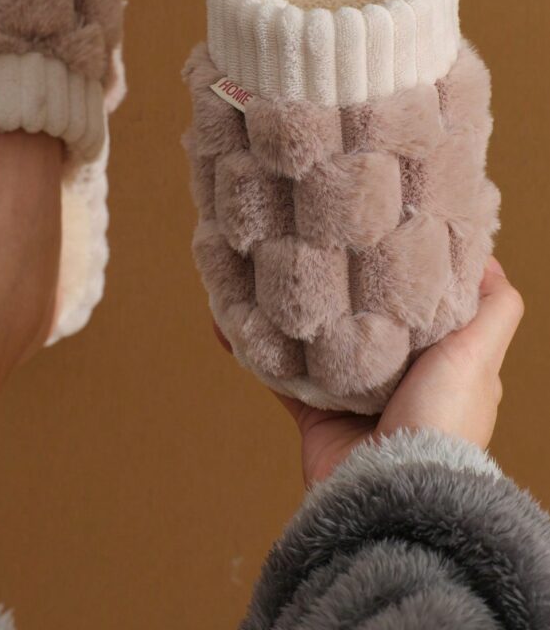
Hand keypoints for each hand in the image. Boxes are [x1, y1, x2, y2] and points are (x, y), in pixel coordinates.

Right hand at [215, 257, 523, 485]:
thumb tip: (488, 258)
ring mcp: (355, 400)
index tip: (382, 234)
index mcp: (440, 366)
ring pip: (320, 345)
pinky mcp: (317, 416)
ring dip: (296, 317)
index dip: (408, 275)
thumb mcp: (478, 354)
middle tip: (316, 246)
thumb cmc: (440, 422)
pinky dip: (255, 353)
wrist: (390, 493)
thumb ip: (493, 309)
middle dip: (343, 291)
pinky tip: (232, 322)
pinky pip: (280, 377)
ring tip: (270, 276)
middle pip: (368, 322)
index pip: (427, 309)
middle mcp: (399, 381)